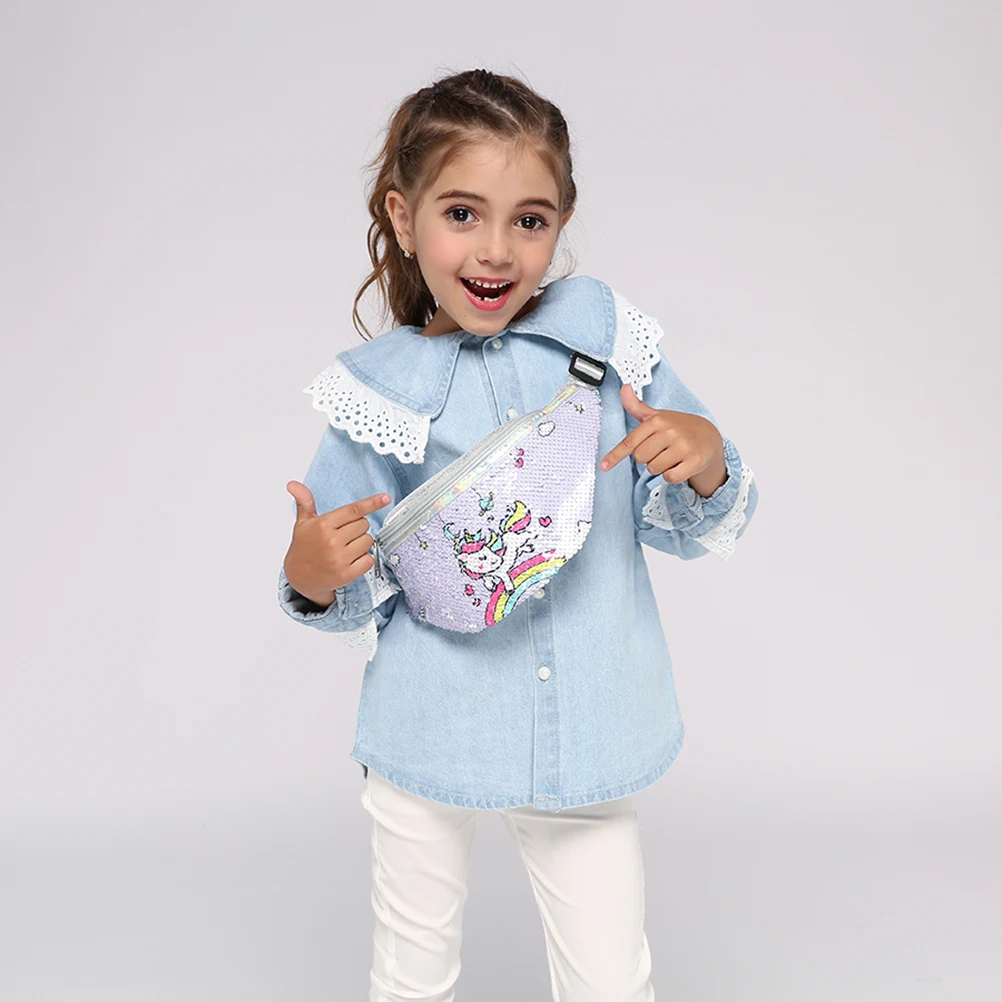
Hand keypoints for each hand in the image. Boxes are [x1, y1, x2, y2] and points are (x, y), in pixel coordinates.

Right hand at [283, 482, 391, 607]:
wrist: (299, 577)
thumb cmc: (304, 547)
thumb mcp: (303, 522)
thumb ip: (304, 501)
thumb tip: (293, 484)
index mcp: (323, 525)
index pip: (353, 510)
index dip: (372, 503)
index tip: (385, 498)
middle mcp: (332, 541)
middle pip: (364, 525)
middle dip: (358, 527)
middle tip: (343, 535)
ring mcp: (340, 558)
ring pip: (369, 541)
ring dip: (362, 543)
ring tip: (346, 548)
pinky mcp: (347, 574)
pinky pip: (369, 560)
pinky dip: (364, 559)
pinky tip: (351, 560)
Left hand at [599, 384, 724, 489]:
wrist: (709, 437)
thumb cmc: (678, 427)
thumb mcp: (657, 416)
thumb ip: (637, 406)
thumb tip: (623, 388)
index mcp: (657, 421)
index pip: (631, 441)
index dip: (615, 455)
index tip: (603, 466)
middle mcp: (669, 432)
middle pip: (640, 458)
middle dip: (648, 458)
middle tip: (661, 450)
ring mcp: (683, 446)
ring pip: (654, 469)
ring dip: (660, 467)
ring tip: (672, 456)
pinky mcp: (694, 461)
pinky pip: (670, 477)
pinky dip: (672, 475)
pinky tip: (680, 465)